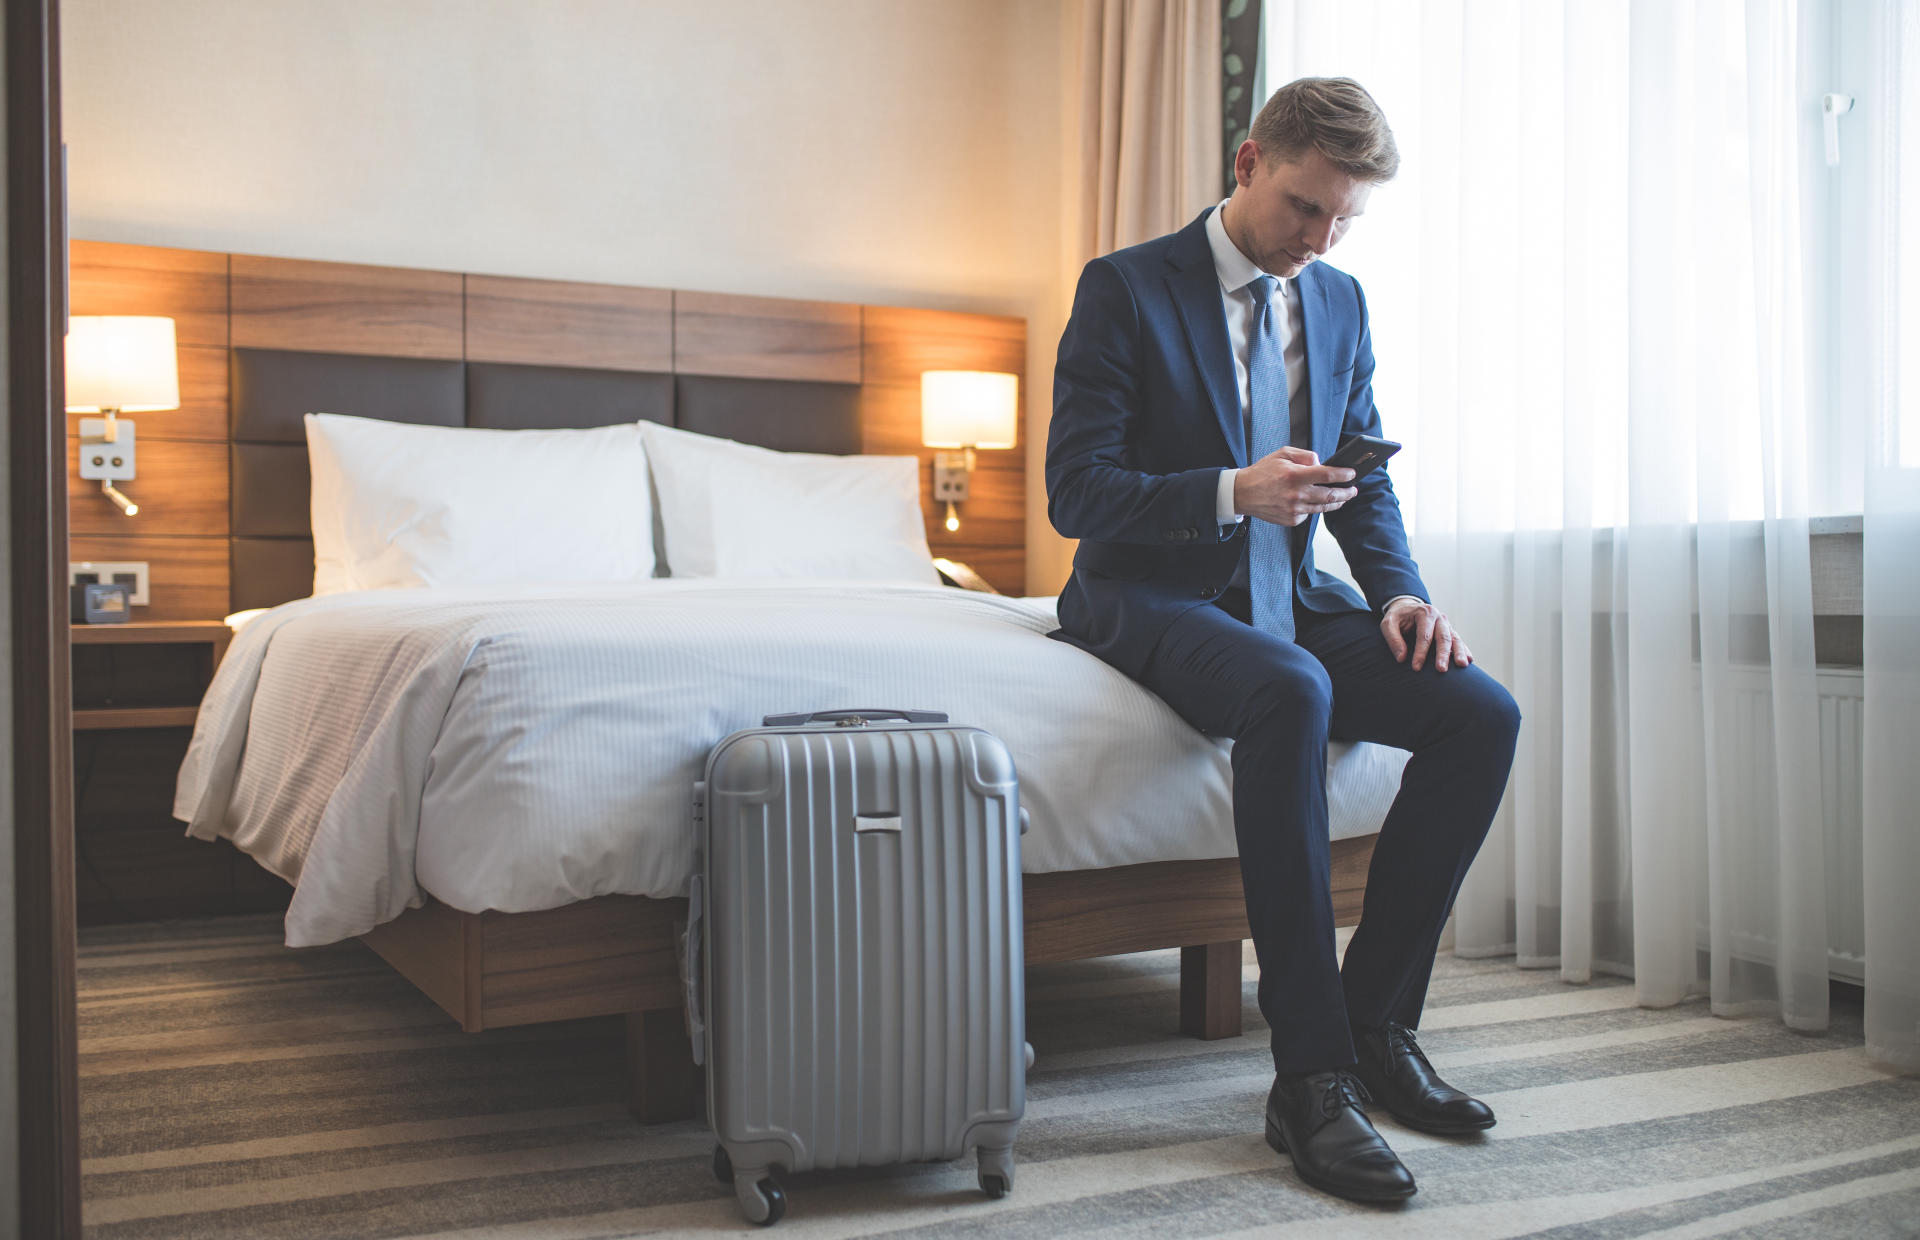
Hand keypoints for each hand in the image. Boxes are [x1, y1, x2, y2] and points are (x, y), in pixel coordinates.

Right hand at [1232, 446, 1357, 526]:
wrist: (1243, 493)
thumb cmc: (1263, 472)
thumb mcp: (1282, 454)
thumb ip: (1304, 456)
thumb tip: (1321, 462)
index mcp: (1294, 475)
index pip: (1326, 474)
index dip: (1343, 474)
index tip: (1352, 474)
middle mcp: (1296, 494)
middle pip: (1330, 495)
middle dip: (1346, 492)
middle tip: (1353, 489)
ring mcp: (1294, 509)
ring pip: (1323, 507)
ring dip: (1337, 502)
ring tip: (1344, 498)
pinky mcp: (1292, 520)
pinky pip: (1310, 514)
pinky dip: (1315, 507)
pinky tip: (1315, 502)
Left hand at [1381, 598, 1472, 671]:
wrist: (1407, 608)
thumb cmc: (1397, 617)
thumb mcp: (1388, 623)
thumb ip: (1393, 639)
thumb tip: (1401, 658)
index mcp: (1424, 613)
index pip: (1424, 635)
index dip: (1421, 652)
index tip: (1416, 668)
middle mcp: (1438, 617)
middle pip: (1443, 637)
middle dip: (1443, 654)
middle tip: (1441, 670)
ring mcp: (1446, 624)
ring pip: (1455, 638)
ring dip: (1459, 652)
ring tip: (1462, 665)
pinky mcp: (1449, 630)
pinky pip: (1458, 640)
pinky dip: (1464, 649)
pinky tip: (1469, 660)